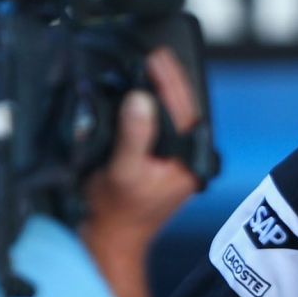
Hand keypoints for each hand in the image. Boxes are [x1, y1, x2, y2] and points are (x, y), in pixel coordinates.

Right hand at [83, 51, 201, 247]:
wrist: (109, 240)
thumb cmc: (115, 212)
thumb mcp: (123, 170)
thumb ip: (135, 134)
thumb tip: (142, 99)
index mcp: (187, 162)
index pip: (185, 110)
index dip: (170, 79)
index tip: (157, 56)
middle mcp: (188, 162)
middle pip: (184, 111)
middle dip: (170, 82)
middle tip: (155, 55)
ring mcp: (177, 164)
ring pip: (175, 119)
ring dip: (163, 94)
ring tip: (151, 69)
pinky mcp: (163, 165)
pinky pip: (163, 129)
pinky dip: (154, 111)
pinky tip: (143, 98)